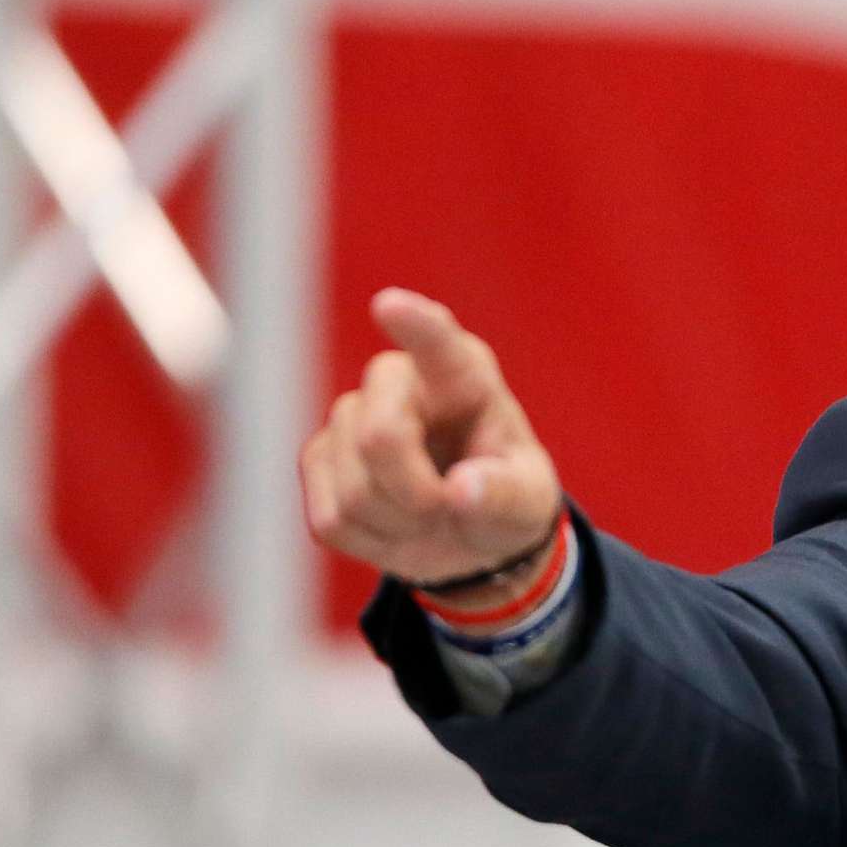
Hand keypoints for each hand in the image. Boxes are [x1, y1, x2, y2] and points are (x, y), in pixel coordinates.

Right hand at [298, 289, 565, 592]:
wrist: (469, 532)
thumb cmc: (505, 497)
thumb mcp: (528, 501)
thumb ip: (505, 495)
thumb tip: (462, 490)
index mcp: (462, 376)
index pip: (437, 344)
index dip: (414, 325)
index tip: (390, 305)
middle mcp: (398, 382)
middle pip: (378, 436)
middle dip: (415, 493)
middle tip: (448, 509)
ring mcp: (349, 418)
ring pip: (353, 491)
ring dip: (398, 523)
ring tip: (428, 514)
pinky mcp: (318, 462)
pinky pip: (330, 519)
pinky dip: (369, 541)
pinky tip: (394, 524)